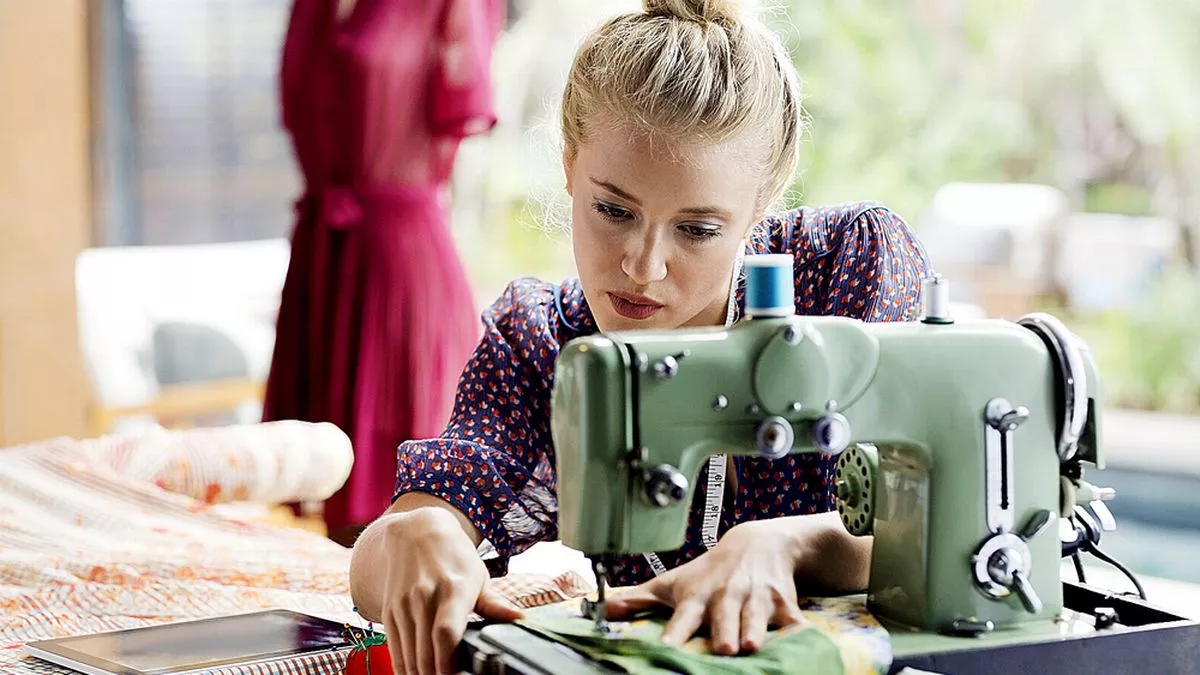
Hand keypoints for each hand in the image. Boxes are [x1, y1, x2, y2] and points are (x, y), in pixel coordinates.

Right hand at [377, 507, 522, 674]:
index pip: (446, 632)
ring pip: (409, 653)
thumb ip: (495, 605)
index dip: (448, 661)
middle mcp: (425, 596)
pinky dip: (403, 666)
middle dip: (436, 674)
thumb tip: (520, 619)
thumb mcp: (479, 576)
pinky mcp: (389, 609)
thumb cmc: (455, 557)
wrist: (417, 532)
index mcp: (454, 588)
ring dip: (419, 673)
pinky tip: (414, 674)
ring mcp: (405, 603)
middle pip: (426, 650)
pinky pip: (394, 647)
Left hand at [604, 519, 805, 654]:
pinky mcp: (785, 603)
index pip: (682, 617)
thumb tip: (605, 607)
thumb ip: (640, 598)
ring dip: (755, 630)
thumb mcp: (674, 582)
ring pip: (756, 618)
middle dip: (723, 632)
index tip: (664, 650)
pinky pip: (793, 621)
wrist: (757, 543)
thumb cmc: (709, 571)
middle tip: (722, 649)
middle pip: (723, 617)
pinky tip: (801, 642)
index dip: (673, 634)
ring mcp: (756, 599)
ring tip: (751, 645)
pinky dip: (797, 632)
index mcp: (697, 596)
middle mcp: (726, 597)